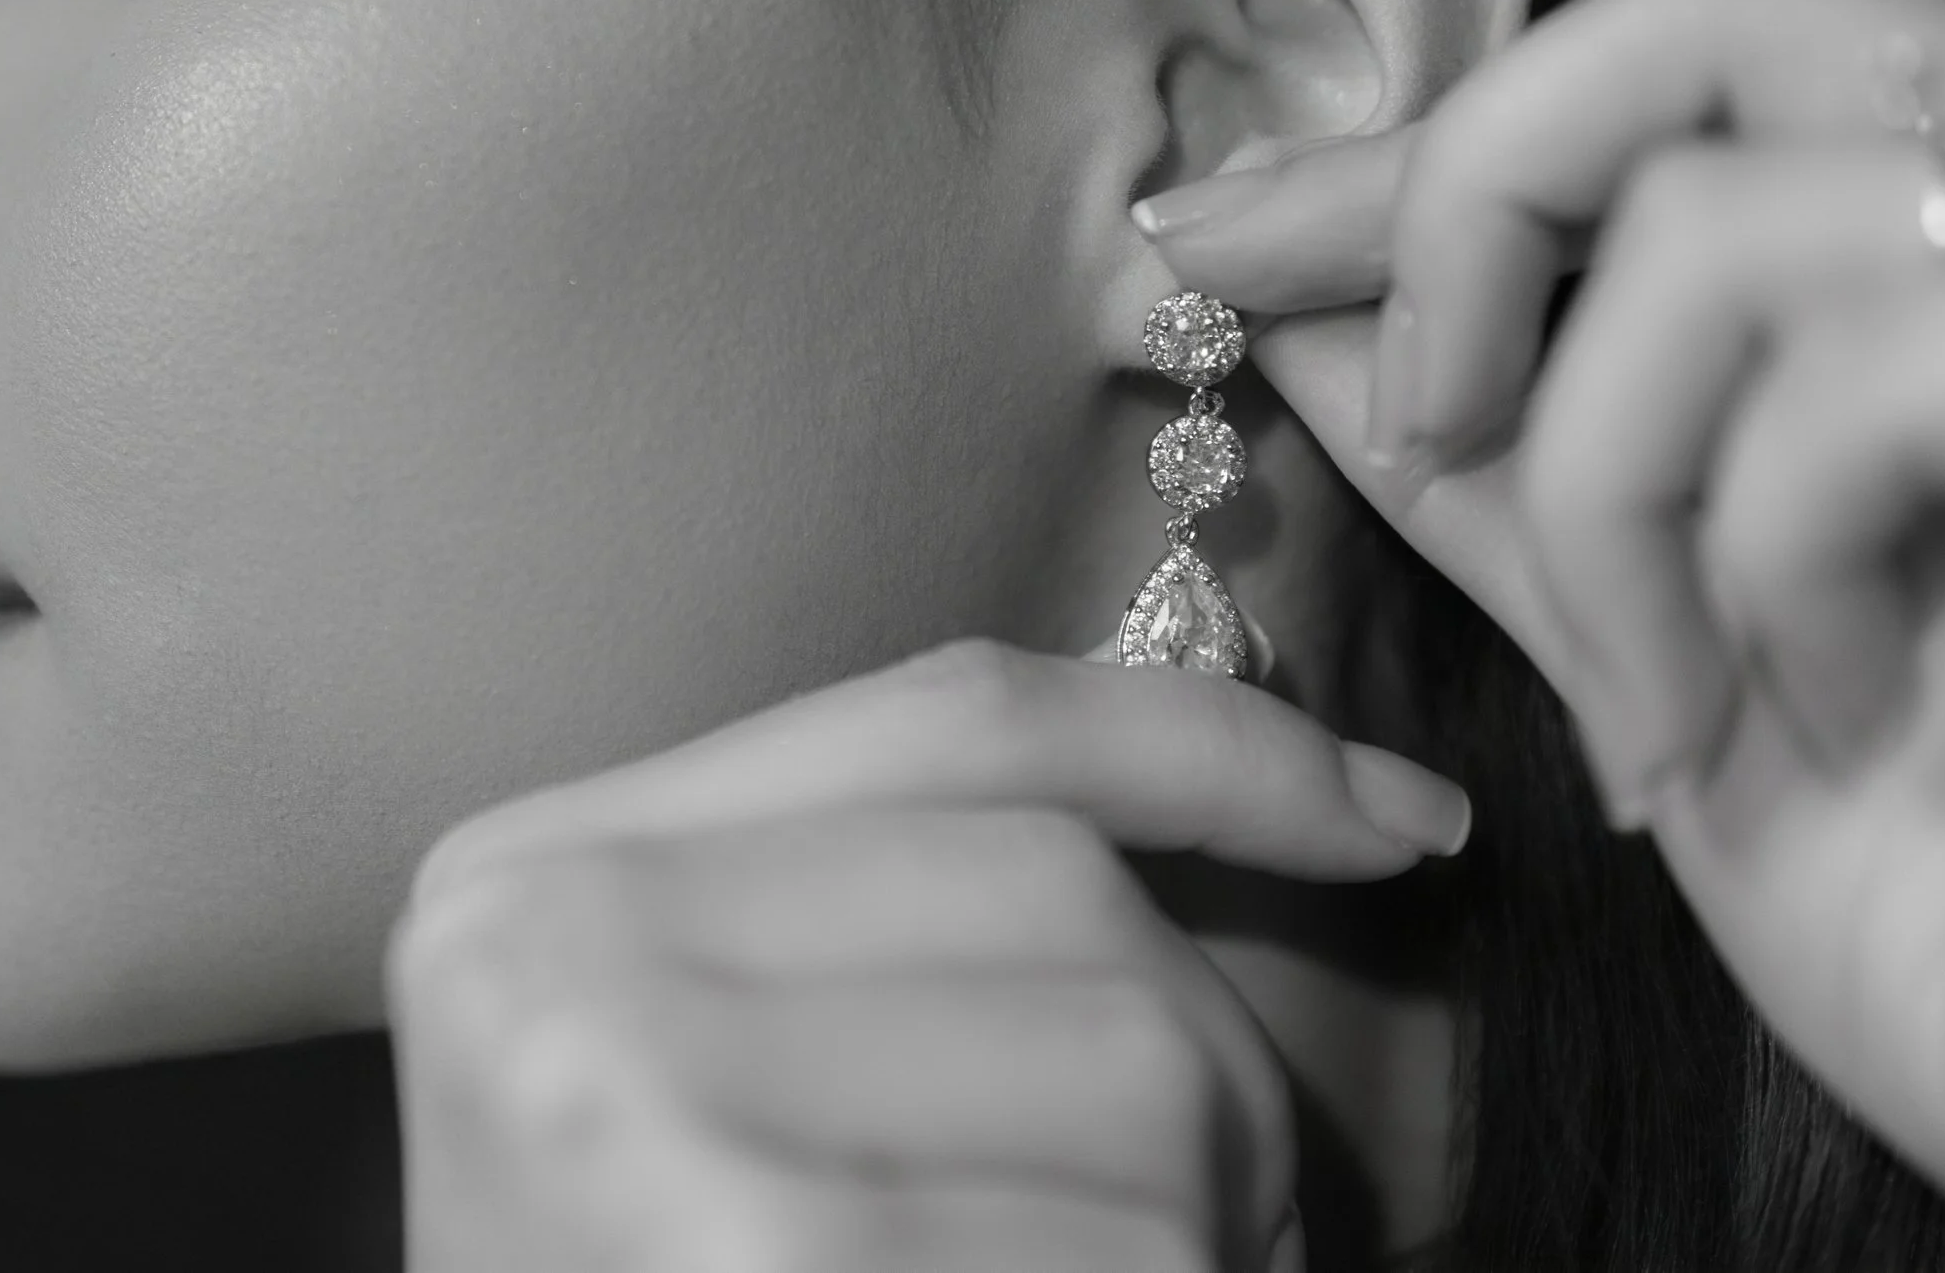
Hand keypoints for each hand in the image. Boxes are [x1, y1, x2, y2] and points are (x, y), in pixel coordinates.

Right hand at [387, 639, 1472, 1272]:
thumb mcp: (723, 1079)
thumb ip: (906, 920)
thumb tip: (1353, 804)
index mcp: (537, 876)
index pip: (947, 724)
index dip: (1208, 748)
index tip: (1407, 826)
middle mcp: (559, 955)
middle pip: (1068, 895)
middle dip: (1206, 1070)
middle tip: (1176, 1238)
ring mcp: (641, 1103)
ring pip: (1144, 1063)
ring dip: (1205, 1225)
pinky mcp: (762, 1255)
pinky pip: (1131, 1242)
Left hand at [1135, 0, 1944, 1200]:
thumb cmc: (1898, 871)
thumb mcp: (1638, 621)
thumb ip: (1487, 447)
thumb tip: (1291, 303)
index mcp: (1912, 236)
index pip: (1651, 61)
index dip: (1411, 150)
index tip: (1218, 239)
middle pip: (1704, 4)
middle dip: (1476, 204)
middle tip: (1422, 424)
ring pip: (1714, 228)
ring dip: (1601, 492)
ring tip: (1648, 696)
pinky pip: (1841, 388)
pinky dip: (1750, 576)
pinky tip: (1804, 722)